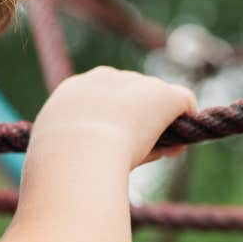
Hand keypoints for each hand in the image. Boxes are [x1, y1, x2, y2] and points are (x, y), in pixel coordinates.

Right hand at [31, 66, 197, 167]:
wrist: (77, 153)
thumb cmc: (59, 163)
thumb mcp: (58, 151)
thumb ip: (78, 145)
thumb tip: (109, 152)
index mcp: (74, 89)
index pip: (100, 97)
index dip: (110, 118)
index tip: (111, 141)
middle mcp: (105, 78)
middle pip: (131, 95)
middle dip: (137, 118)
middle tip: (136, 152)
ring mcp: (135, 83)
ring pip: (156, 100)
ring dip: (159, 123)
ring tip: (153, 156)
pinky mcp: (163, 94)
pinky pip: (183, 101)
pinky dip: (185, 119)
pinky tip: (178, 147)